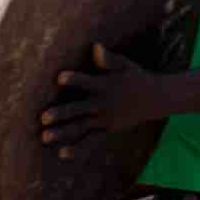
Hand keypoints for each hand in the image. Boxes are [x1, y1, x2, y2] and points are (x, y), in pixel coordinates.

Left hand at [41, 44, 159, 155]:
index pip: (87, 82)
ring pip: (81, 127)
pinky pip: (91, 140)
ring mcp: (104, 119)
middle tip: (44, 118)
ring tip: (44, 137)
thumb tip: (96, 46)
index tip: (60, 78)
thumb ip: (109, 59)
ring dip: (63, 132)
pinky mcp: (107, 130)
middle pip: (79, 109)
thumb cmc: (134, 77)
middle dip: (62, 113)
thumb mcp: (125, 65)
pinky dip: (78, 148)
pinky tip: (62, 153)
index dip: (75, 80)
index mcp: (104, 85)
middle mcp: (102, 104)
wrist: (155, 98)